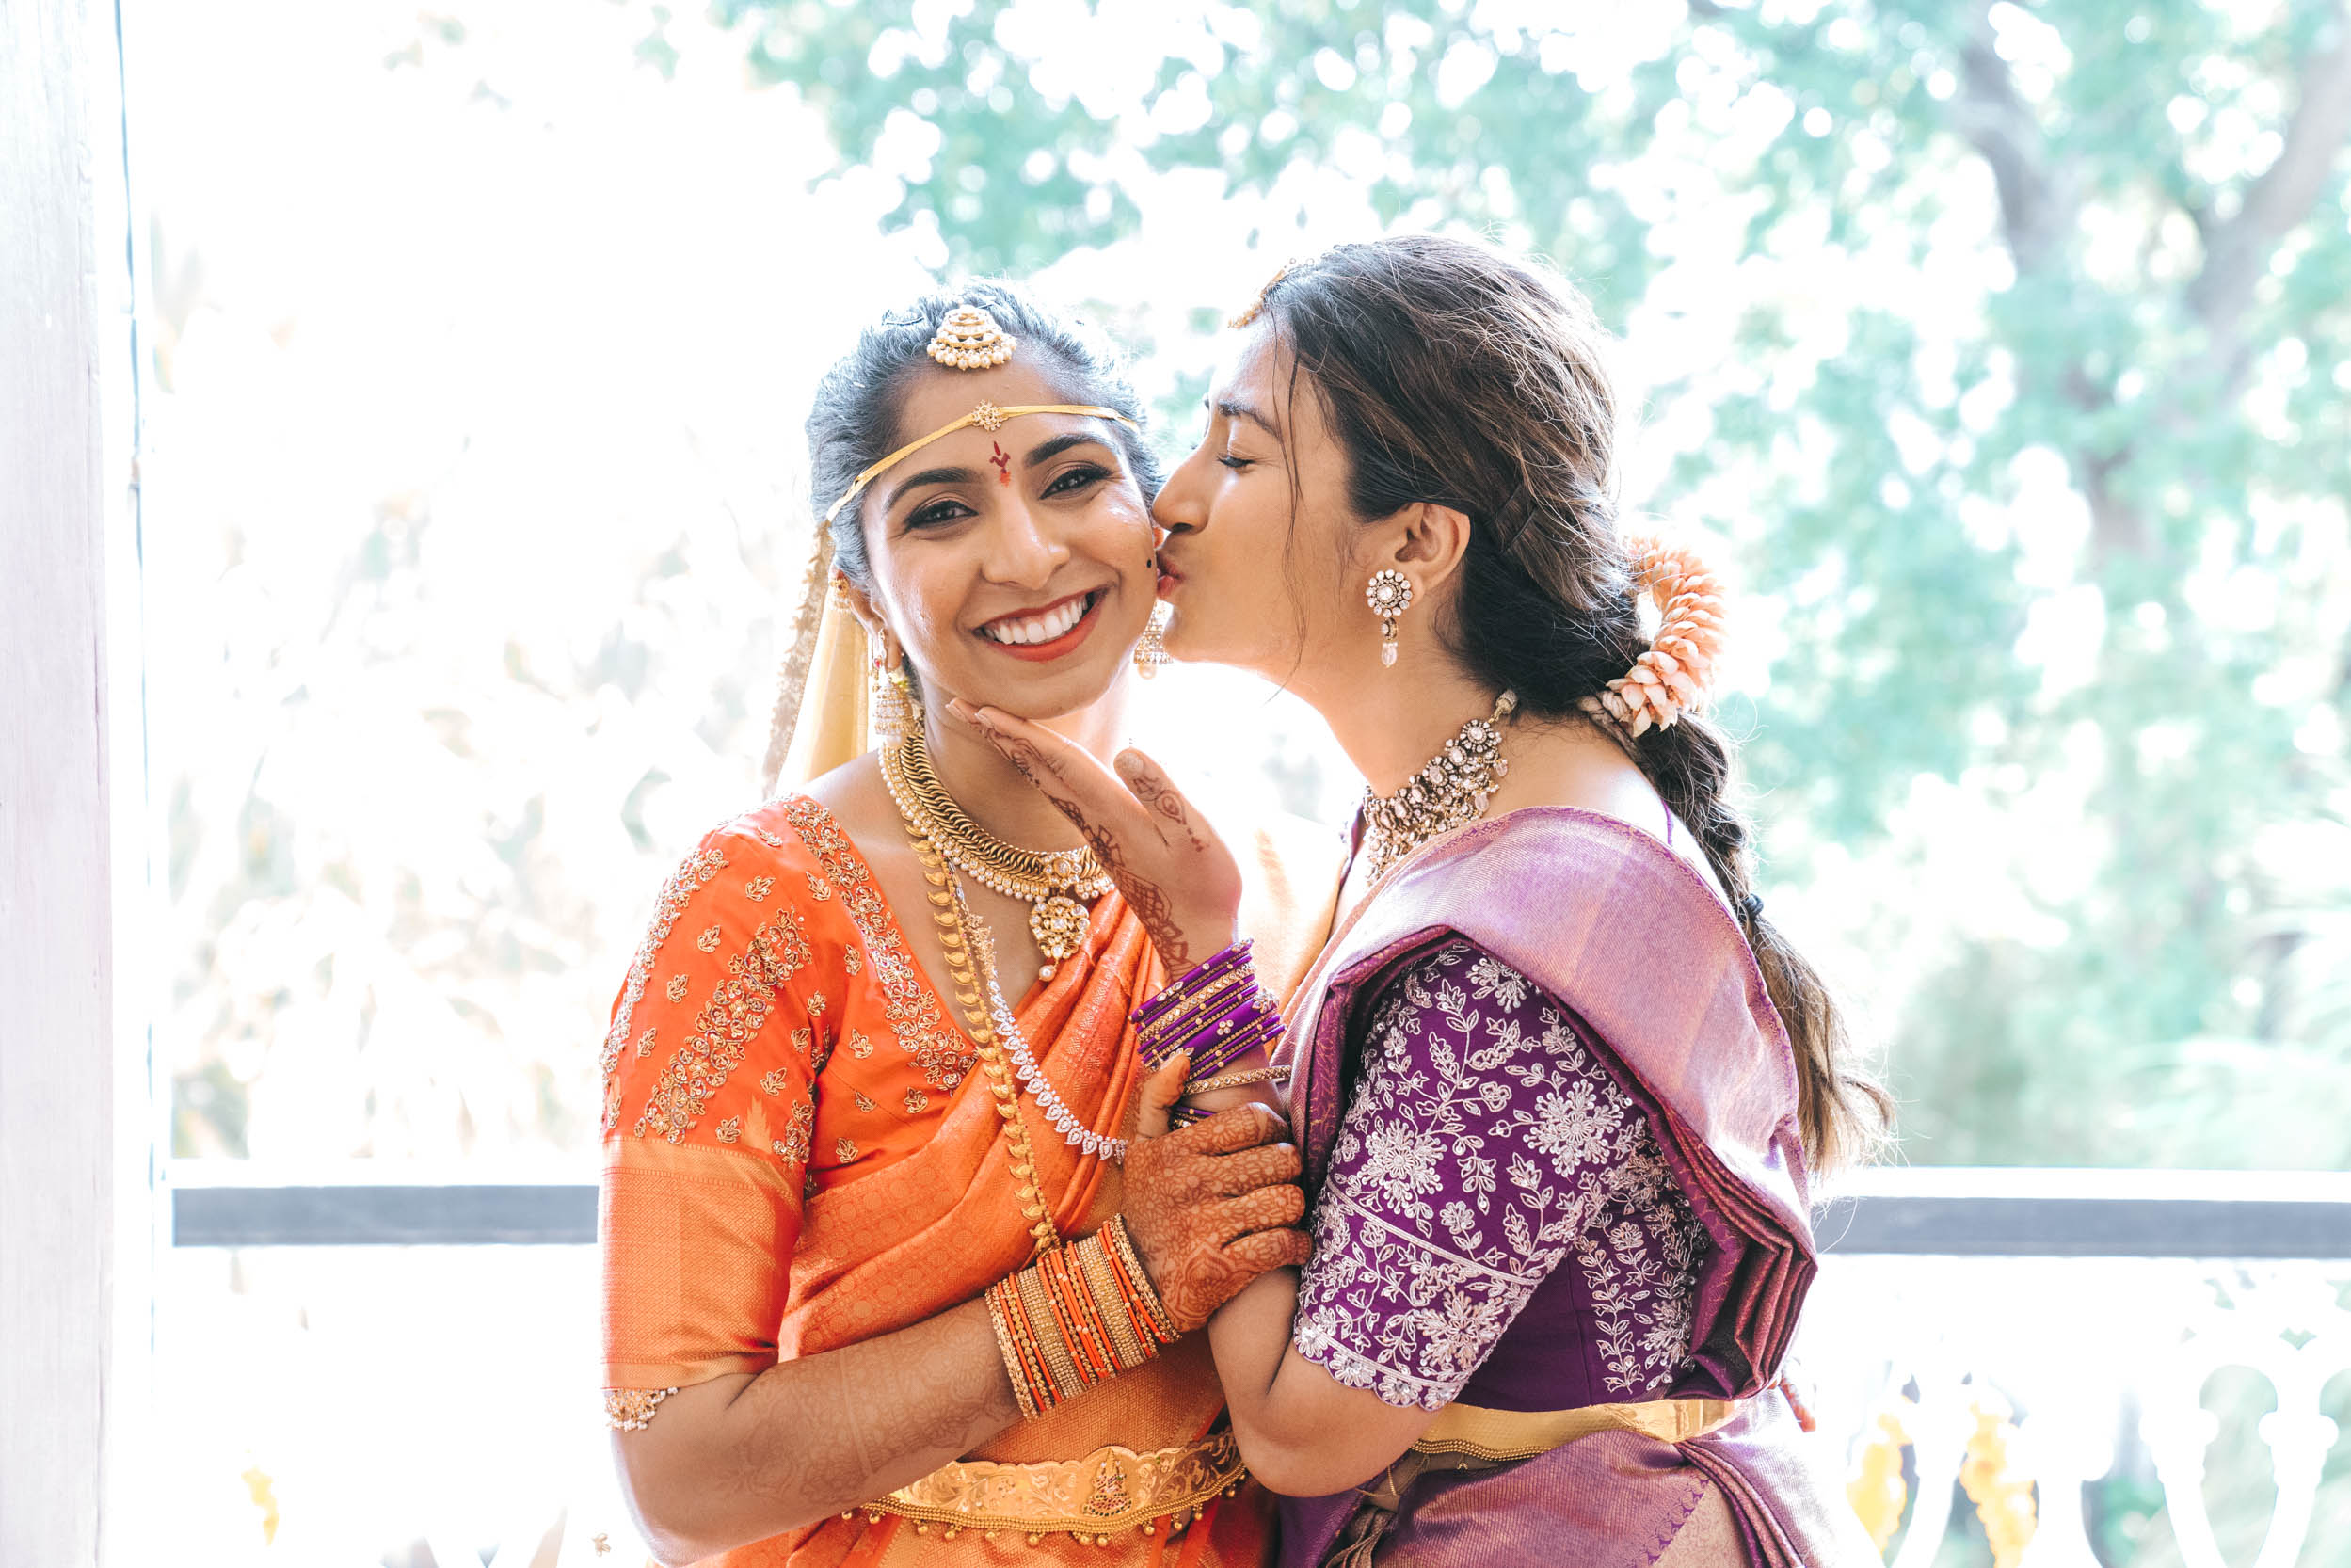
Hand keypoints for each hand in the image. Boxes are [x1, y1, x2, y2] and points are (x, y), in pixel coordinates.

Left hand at [947, 699, 1241, 975]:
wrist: (1197, 935)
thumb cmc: (1206, 885)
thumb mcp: (1197, 836)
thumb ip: (1162, 793)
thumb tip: (1125, 750)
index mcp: (1114, 813)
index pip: (1060, 763)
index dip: (1023, 733)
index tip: (984, 709)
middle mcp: (1093, 821)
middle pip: (1037, 769)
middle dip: (998, 736)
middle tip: (956, 706)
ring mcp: (1094, 832)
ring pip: (1043, 781)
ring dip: (1011, 750)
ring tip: (984, 724)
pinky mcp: (1102, 838)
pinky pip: (1057, 793)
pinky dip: (1036, 769)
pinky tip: (1033, 761)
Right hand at [1118, 1057, 1311, 1334]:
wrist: (1128, 1283)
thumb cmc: (1145, 1209)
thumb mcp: (1140, 1150)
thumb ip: (1156, 1099)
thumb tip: (1183, 1057)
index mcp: (1178, 1150)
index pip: (1253, 1120)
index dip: (1274, 1128)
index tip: (1271, 1141)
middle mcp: (1194, 1184)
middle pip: (1280, 1159)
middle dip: (1288, 1169)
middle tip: (1278, 1177)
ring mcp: (1209, 1227)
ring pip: (1287, 1201)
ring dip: (1293, 1207)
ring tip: (1283, 1209)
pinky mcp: (1224, 1268)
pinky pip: (1283, 1245)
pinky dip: (1297, 1245)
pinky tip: (1291, 1243)